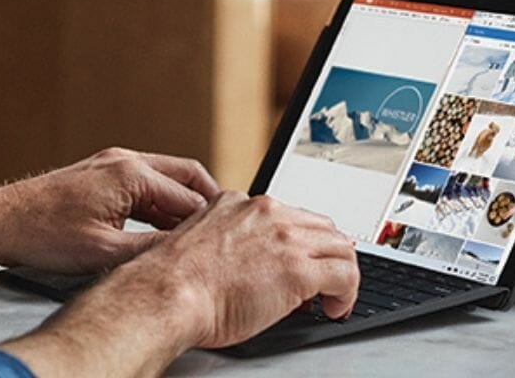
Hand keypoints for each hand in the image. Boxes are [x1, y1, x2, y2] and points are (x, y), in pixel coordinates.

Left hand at [0, 148, 220, 274]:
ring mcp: (112, 164)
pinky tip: (165, 229)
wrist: (2, 222)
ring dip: (183, 204)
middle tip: (224, 230)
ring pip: (166, 179)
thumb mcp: (104, 252)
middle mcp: (125, 160)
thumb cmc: (44, 234)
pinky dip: (161, 203)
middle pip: (186, 176)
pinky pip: (146, 183)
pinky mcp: (101, 173)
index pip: (189, 197)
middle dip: (207, 202)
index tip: (226, 241)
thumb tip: (184, 256)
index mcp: (131, 174)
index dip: (210, 223)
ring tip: (198, 235)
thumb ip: (150, 251)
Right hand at [90, 192, 358, 347]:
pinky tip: (335, 308)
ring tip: (332, 298)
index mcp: (240, 204)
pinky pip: (344, 274)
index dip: (300, 242)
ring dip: (340, 273)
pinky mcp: (299, 268)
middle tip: (324, 281)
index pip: (289, 215)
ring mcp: (286, 238)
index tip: (300, 259)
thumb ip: (228, 241)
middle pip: (321, 226)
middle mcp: (267, 213)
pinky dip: (347, 293)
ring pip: (339, 246)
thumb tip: (247, 265)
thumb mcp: (201, 243)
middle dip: (326, 254)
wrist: (167, 294)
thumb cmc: (172, 281)